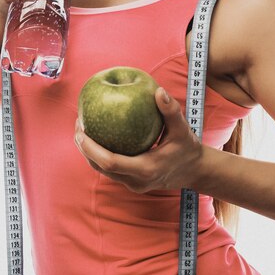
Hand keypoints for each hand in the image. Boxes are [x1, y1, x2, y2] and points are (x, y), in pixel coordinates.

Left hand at [74, 88, 202, 193]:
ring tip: (82, 129)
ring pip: (102, 170)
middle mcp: (136, 181)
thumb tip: (158, 91)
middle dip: (84, 148)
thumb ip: (171, 111)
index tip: (81, 130)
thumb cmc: (188, 148)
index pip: (110, 162)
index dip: (91, 148)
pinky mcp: (132, 182)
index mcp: (146, 169)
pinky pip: (110, 169)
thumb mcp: (183, 129)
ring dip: (89, 152)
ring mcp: (133, 184)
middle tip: (78, 123)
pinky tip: (97, 135)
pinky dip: (99, 155)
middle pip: (100, 167)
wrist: (195, 171)